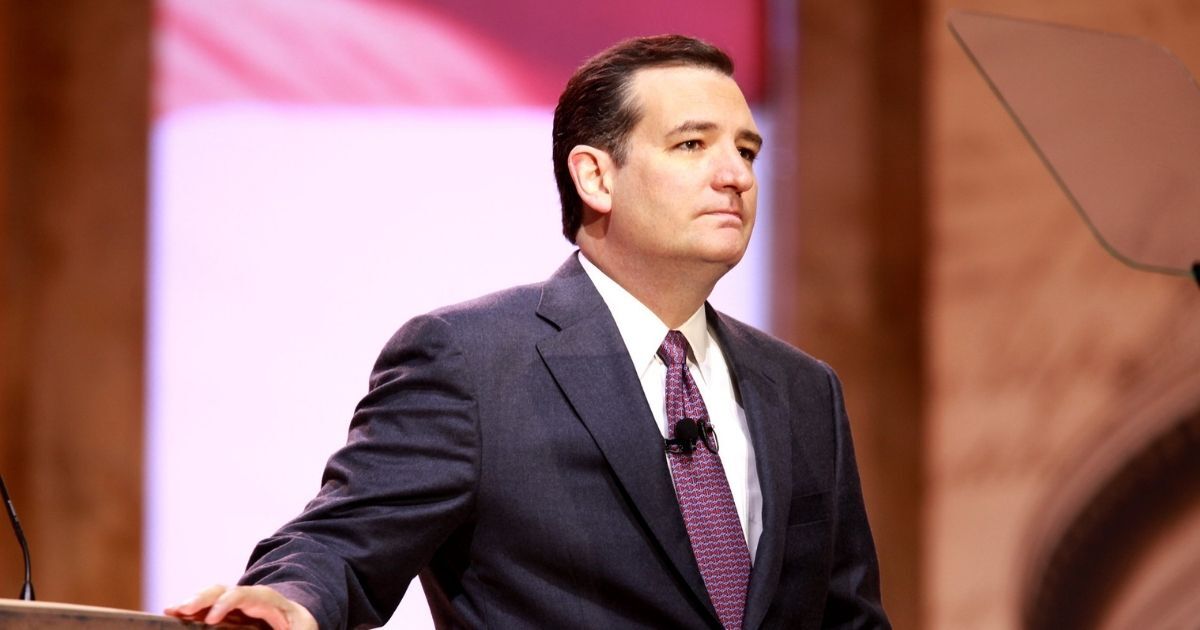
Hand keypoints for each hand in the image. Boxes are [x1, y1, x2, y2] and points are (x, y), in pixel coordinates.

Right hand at [165, 584, 317, 629]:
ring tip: (171, 611)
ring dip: (190, 602)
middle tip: (182, 610)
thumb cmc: (300, 624)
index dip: (226, 604)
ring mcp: (234, 602)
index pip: (244, 595)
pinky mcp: (226, 611)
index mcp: (267, 599)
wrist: (298, 617)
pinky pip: (206, 606)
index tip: (210, 620)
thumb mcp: (303, 629)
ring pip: (210, 595)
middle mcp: (247, 596)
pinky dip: (190, 609)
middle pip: (222, 590)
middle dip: (202, 598)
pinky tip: (173, 614)